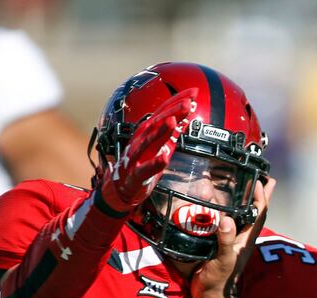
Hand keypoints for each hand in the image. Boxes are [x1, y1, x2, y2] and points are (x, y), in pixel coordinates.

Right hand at [100, 88, 197, 212]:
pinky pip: (145, 168)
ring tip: (174, 121)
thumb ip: (174, 131)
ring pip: (148, 140)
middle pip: (157, 121)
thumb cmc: (142, 164)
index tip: (194, 91)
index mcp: (148, 131)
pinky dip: (154, 163)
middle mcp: (140, 139)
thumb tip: (189, 115)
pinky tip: (165, 158)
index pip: (164, 111)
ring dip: (161, 131)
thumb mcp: (161, 145)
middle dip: (172, 111)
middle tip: (188, 102)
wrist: (122, 187)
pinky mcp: (135, 174)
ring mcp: (136, 156)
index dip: (178, 101)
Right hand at [191, 176, 275, 297]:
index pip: (258, 213)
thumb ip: (226, 241)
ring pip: (240, 215)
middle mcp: (241, 236)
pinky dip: (224, 211)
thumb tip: (227, 220)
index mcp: (246, 238)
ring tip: (240, 185)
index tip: (262, 180)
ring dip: (242, 200)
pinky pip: (224, 222)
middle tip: (260, 177)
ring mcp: (231, 240)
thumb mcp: (223, 260)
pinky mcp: (219, 243)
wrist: (210, 297)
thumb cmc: (219, 280)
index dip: (262, 196)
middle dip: (257, 194)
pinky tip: (218, 205)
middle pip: (253, 210)